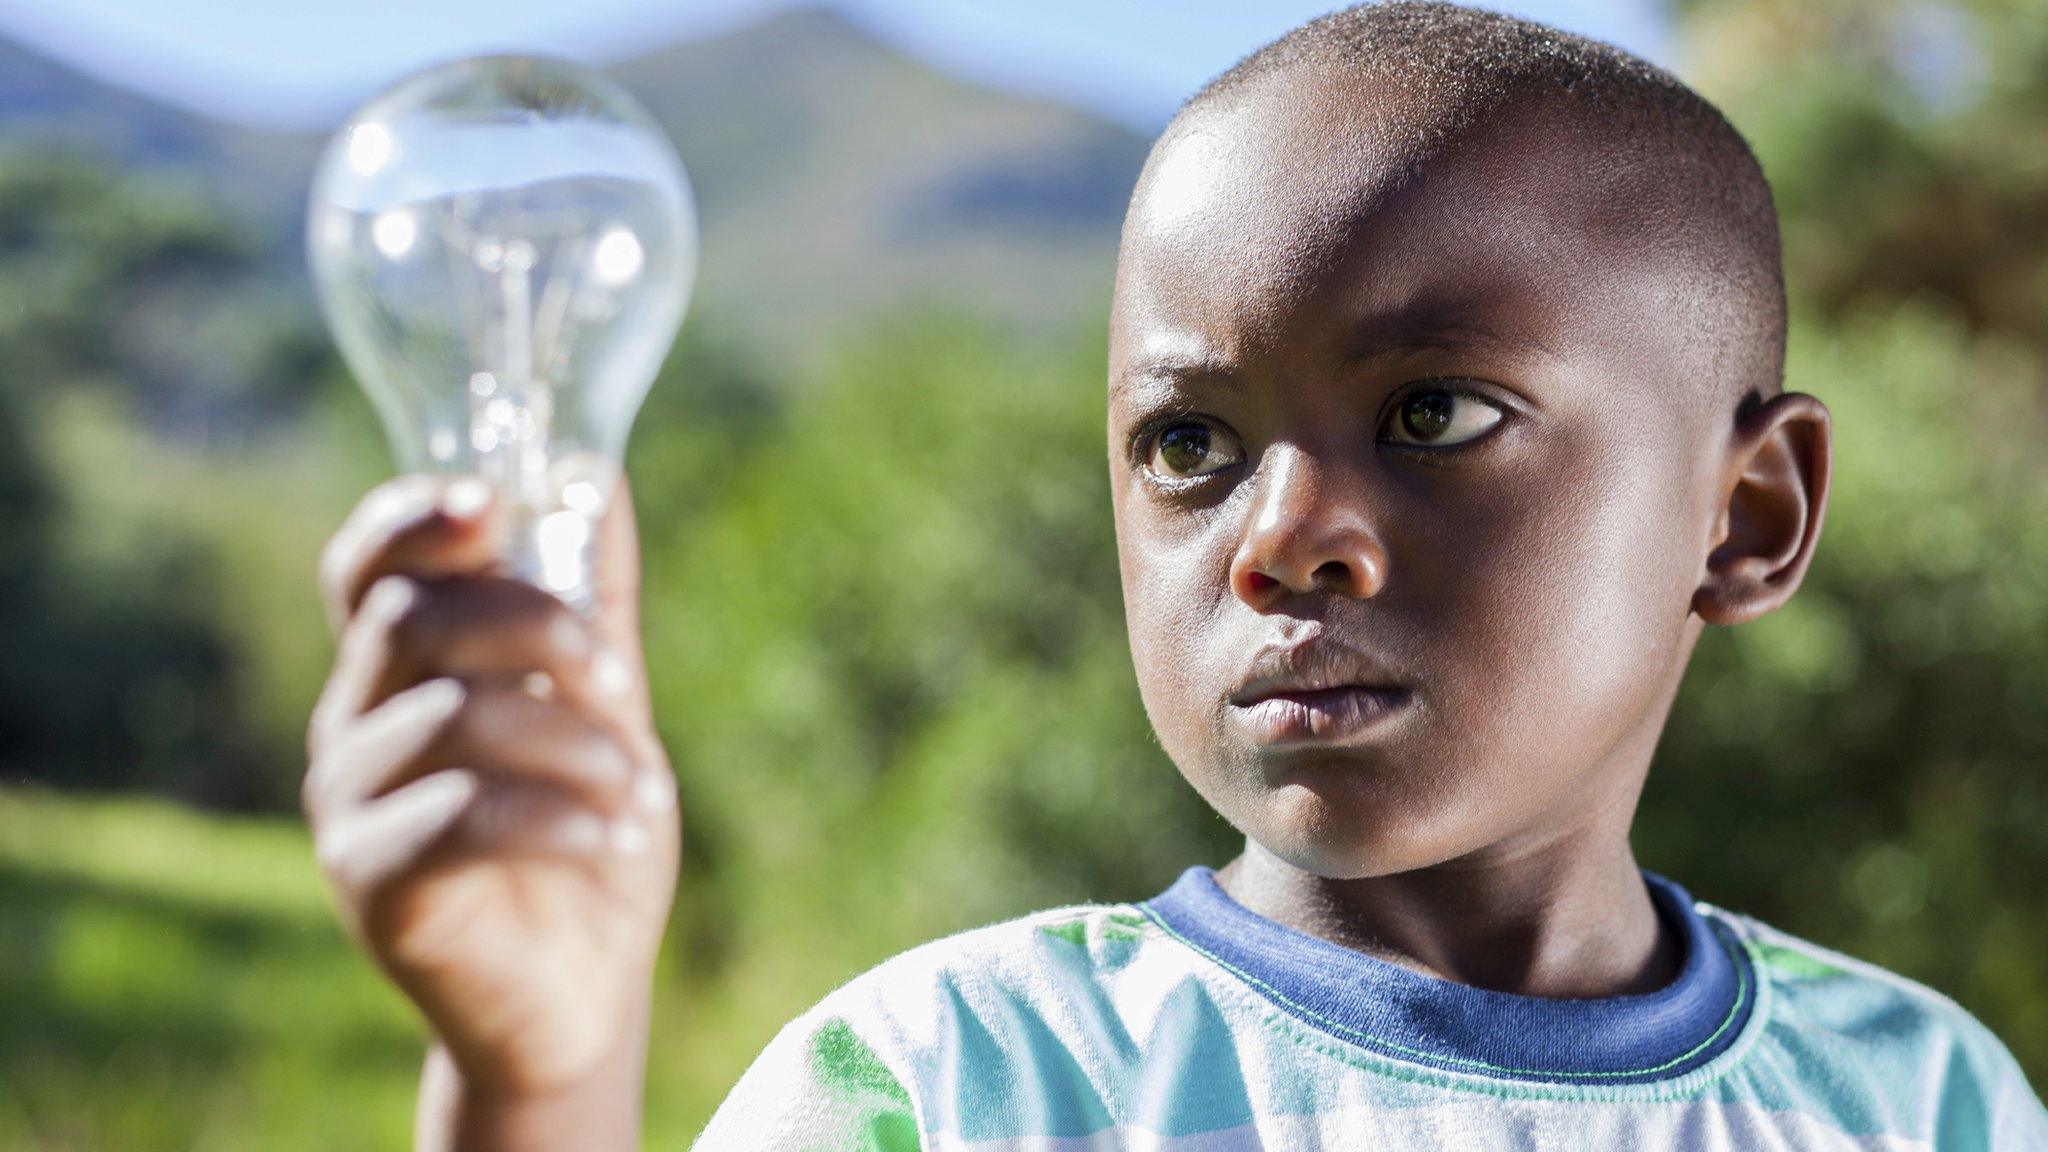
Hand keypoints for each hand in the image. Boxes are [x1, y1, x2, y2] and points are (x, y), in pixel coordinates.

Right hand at [303, 474, 679, 1098]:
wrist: (579, 987)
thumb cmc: (584, 833)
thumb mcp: (604, 706)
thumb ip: (592, 599)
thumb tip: (595, 472)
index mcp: (399, 669)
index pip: (368, 568)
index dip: (415, 519)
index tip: (490, 500)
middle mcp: (353, 723)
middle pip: (412, 618)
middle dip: (537, 626)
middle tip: (617, 676)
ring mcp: (349, 806)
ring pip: (452, 718)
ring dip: (575, 741)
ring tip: (637, 790)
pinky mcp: (372, 884)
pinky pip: (460, 816)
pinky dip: (559, 816)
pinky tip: (612, 837)